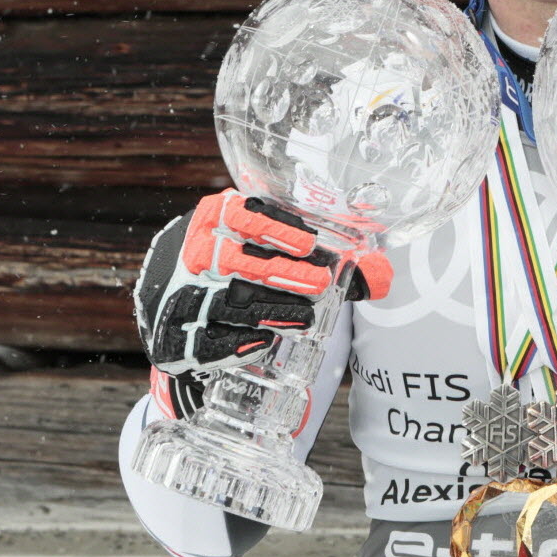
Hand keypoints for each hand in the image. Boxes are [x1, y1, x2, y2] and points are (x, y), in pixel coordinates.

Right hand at [133, 189, 391, 375]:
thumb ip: (326, 262)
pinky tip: (264, 341)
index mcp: (216, 218)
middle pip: (238, 261)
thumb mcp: (273, 252)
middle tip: (318, 285)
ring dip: (269, 310)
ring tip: (305, 318)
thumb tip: (383, 277)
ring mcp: (181, 292)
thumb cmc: (241, 268)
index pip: (244, 214)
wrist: (180, 299)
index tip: (307, 243)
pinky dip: (235, 342)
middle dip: (281, 273)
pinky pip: (204, 339)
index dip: (275, 228)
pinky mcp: (173, 334)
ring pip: (226, 302)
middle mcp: (195, 252)